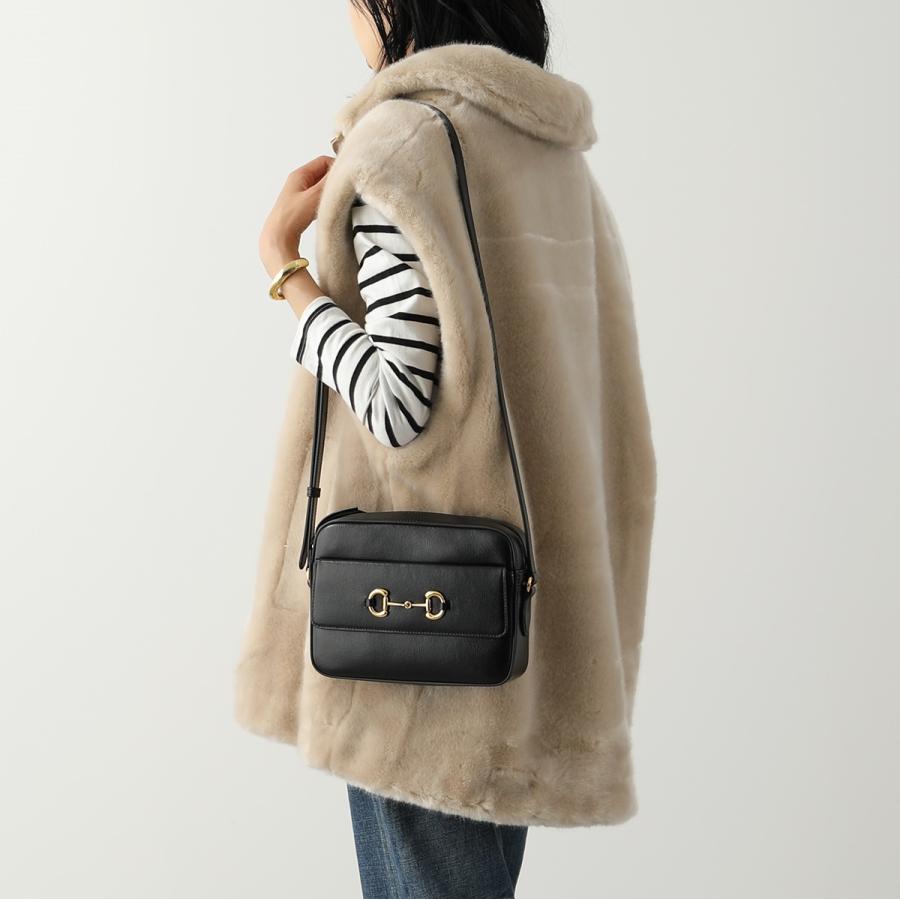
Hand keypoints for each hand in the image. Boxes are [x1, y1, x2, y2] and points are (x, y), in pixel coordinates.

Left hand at [259, 154, 334, 276]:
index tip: (346, 179)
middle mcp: (298, 182)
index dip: (337, 168)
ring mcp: (299, 195)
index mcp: (299, 174)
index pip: (324, 161)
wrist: (277, 239)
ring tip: (335, 202)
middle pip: (323, 173)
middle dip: (334, 181)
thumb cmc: (291, 217)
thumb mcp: (314, 196)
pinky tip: (327, 211)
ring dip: (330, 193)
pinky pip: (318, 199)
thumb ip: (329, 183)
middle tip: (343, 191)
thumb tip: (343, 172)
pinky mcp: (301, 207)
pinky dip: (325, 202)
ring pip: (321, 187)